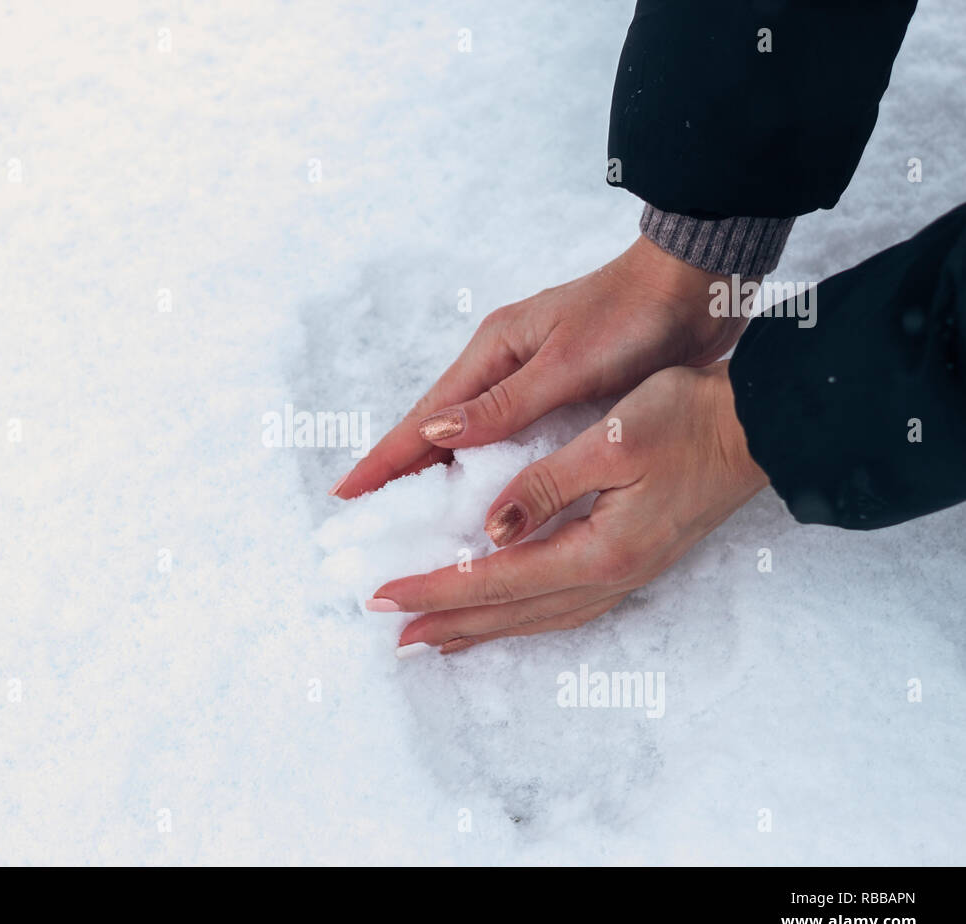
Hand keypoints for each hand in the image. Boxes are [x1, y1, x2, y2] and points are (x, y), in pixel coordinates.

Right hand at [330, 236, 746, 497]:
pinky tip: (483, 498)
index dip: (385, 461)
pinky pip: (506, 441)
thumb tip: (432, 433)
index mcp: (492, 352)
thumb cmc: (632, 319)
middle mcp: (501, 367)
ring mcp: (528, 381)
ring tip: (412, 520)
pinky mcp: (559, 395)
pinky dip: (486, 471)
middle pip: (437, 430)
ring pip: (470, 439)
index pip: (425, 419)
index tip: (346, 495)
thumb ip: (502, 406)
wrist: (692, 288)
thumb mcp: (565, 366)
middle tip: (369, 519)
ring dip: (441, 476)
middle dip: (401, 474)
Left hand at [369, 361, 768, 654]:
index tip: (385, 597)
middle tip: (394, 634)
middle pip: (514, 612)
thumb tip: (490, 529)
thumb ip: (546, 486)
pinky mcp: (634, 563)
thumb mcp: (611, 441)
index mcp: (599, 549)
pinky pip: (564, 607)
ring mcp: (627, 575)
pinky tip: (509, 613)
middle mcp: (612, 576)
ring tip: (439, 637)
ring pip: (539, 617)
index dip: (436, 589)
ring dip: (485, 628)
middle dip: (449, 622)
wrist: (758, 428)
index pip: (496, 579)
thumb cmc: (687, 420)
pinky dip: (524, 615)